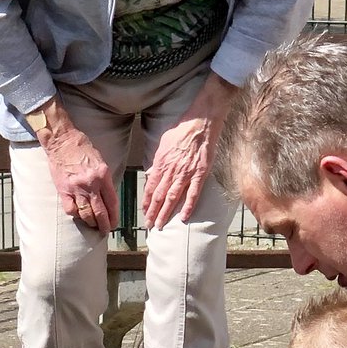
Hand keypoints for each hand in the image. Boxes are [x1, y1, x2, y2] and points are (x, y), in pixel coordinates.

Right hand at [41, 118, 118, 231]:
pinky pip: (70, 209)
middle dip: (104, 225)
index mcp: (103, 176)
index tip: (114, 223)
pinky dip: (75, 214)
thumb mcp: (100, 162)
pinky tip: (78, 214)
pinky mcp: (63, 190)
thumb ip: (104, 180)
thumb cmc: (82, 148)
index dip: (114, 216)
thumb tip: (107, 197)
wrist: (62, 141)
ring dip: (91, 223)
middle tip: (105, 231)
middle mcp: (91, 184)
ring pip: (86, 214)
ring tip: (93, 226)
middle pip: (100, 212)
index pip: (112, 202)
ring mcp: (76, 188)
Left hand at [142, 75, 235, 228]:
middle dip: (153, 212)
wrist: (201, 122)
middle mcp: (171, 170)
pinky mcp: (200, 173)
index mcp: (161, 163)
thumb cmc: (182, 130)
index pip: (150, 187)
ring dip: (165, 213)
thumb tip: (152, 172)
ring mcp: (186, 173)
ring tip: (160, 225)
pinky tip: (184, 217)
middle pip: (159, 196)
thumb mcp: (164, 143)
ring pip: (172, 198)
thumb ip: (158, 160)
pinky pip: (193, 193)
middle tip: (149, 225)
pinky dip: (188, 207)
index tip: (145, 212)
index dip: (147, 202)